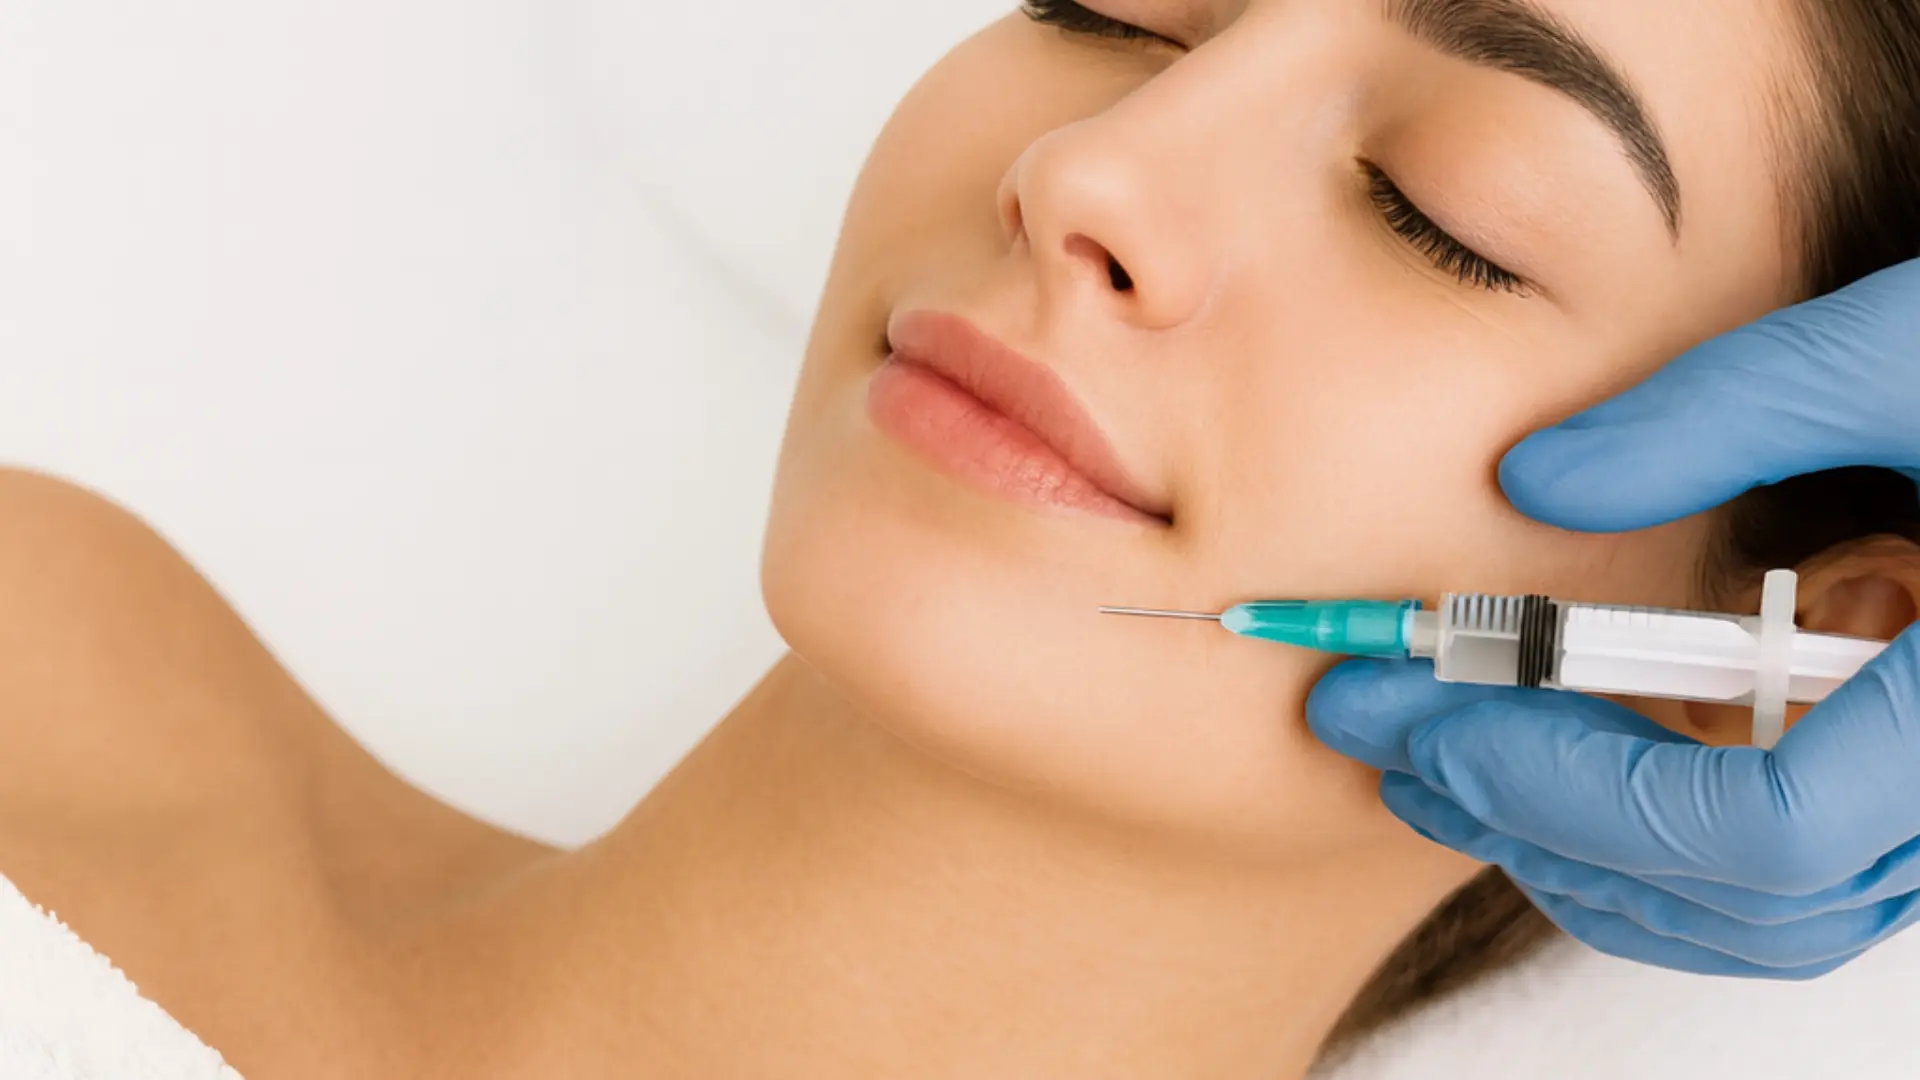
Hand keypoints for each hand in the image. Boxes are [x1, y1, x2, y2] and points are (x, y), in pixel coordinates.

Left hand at [1307, 258, 1919, 976]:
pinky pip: (1788, 878)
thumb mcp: (1914, 347)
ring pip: (1757, 914)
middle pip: (1729, 890)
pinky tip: (1553, 777)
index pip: (1756, 830)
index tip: (1422, 716)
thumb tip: (1531, 480)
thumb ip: (1725, 409)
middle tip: (1373, 736)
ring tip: (1432, 768)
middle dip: (1527, 816)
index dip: (1566, 786)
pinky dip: (1658, 847)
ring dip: (1579, 852)